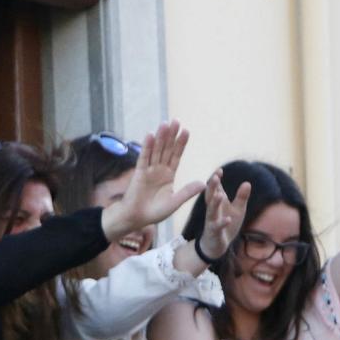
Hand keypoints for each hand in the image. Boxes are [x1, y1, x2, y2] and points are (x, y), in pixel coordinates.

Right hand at [101, 120, 204, 239]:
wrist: (136, 218)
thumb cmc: (154, 212)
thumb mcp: (174, 202)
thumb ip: (187, 192)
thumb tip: (203, 183)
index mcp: (168, 175)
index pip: (176, 156)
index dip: (181, 144)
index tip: (186, 131)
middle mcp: (159, 170)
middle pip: (167, 149)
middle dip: (171, 135)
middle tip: (176, 121)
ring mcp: (148, 170)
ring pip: (156, 150)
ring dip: (161, 137)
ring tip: (165, 123)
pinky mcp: (139, 173)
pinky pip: (144, 158)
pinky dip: (147, 147)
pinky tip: (150, 135)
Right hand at [194, 172, 249, 261]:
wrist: (217, 245)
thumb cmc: (227, 224)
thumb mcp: (237, 210)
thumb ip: (241, 197)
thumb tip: (247, 183)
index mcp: (218, 203)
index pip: (215, 189)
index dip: (216, 179)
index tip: (219, 170)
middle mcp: (213, 210)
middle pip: (210, 196)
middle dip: (212, 187)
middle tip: (214, 177)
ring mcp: (212, 221)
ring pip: (211, 210)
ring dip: (215, 202)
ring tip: (219, 194)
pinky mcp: (214, 232)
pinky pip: (217, 226)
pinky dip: (222, 222)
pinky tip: (228, 218)